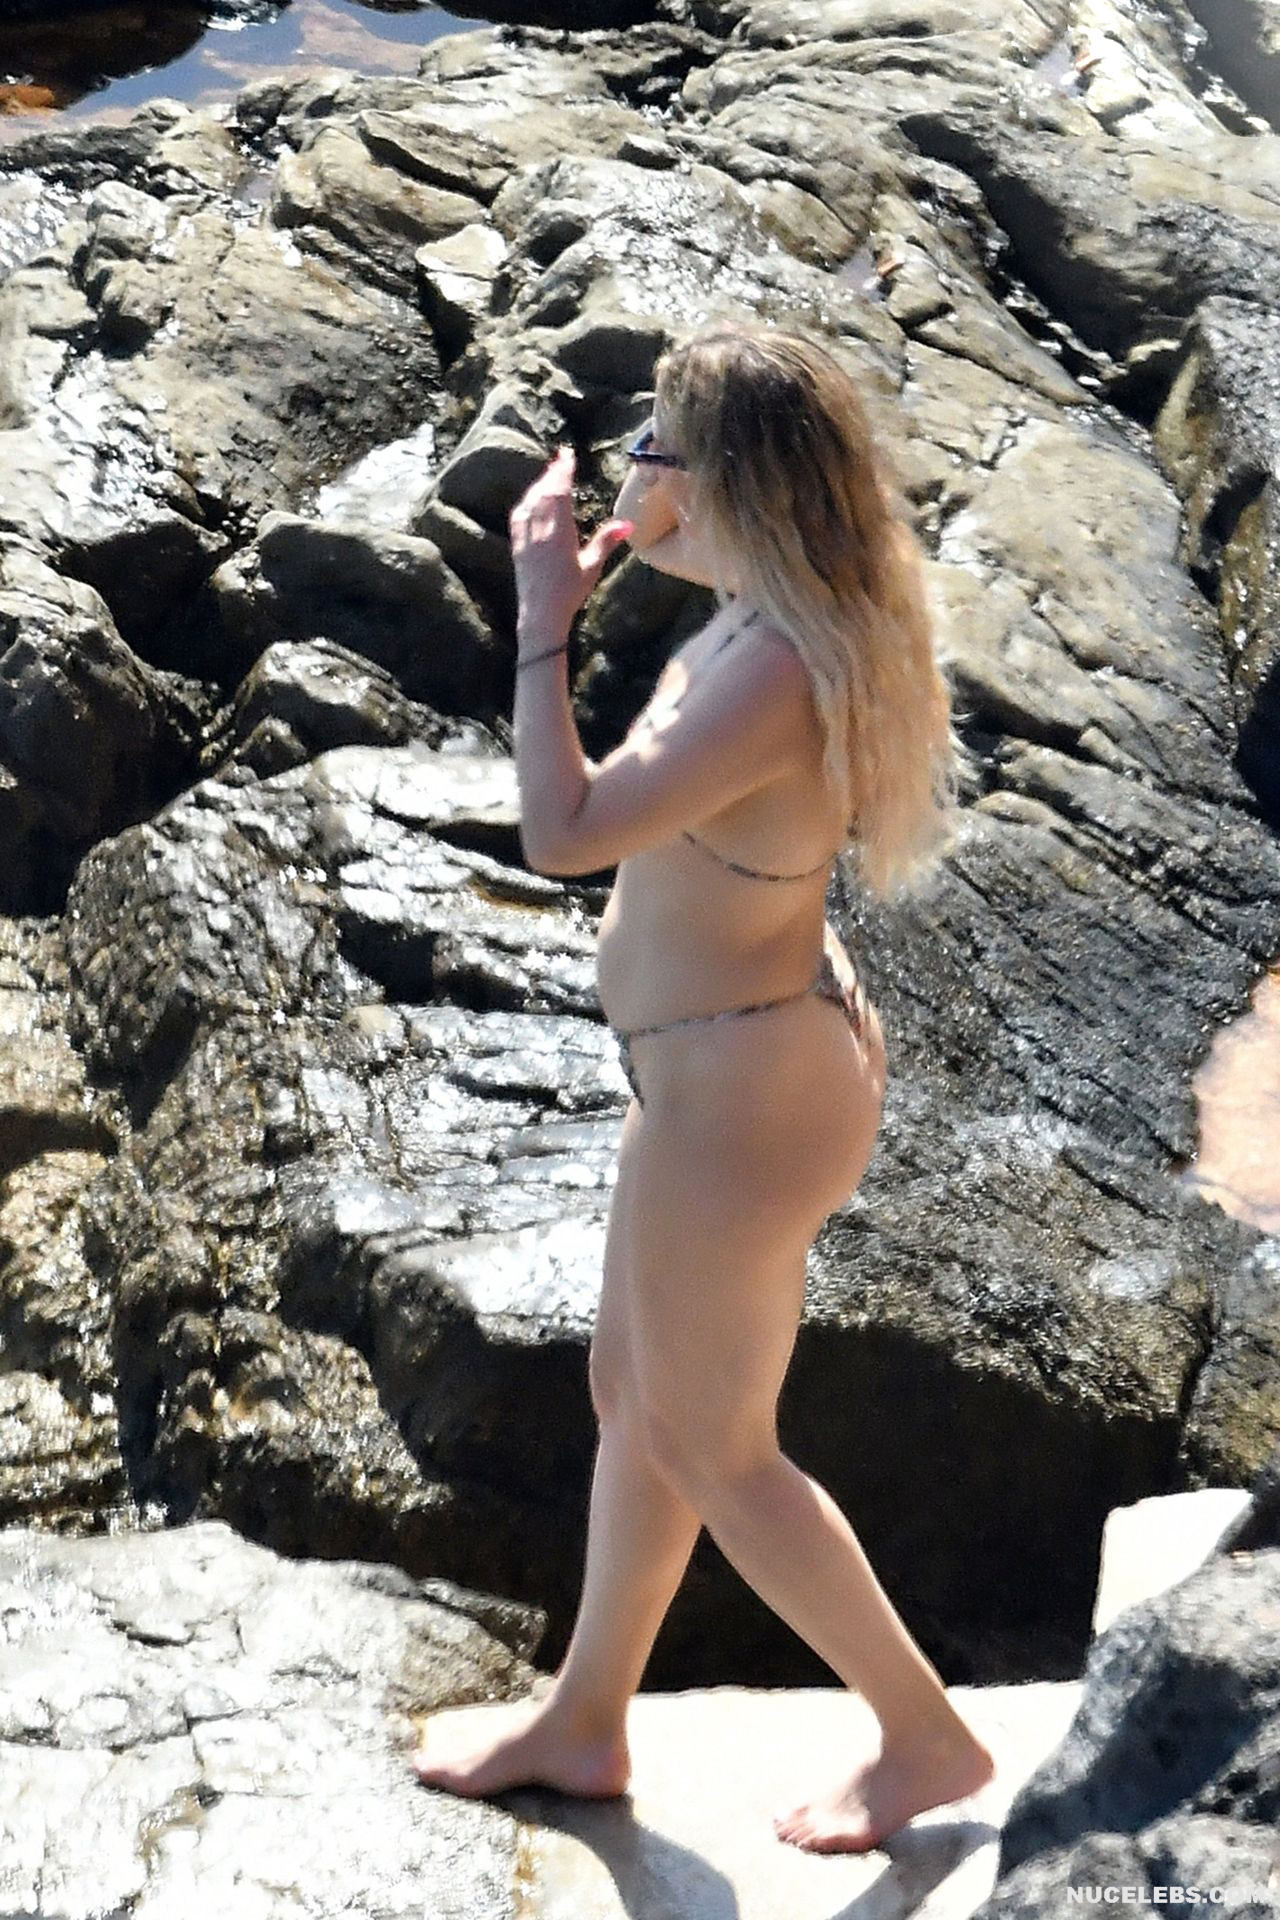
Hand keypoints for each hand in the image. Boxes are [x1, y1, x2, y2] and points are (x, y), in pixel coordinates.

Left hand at [509, 446, 632, 648]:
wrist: (541, 614)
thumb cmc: (569, 593)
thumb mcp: (591, 566)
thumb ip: (606, 541)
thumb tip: (628, 523)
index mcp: (559, 532)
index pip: (559, 492)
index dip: (563, 471)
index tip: (568, 454)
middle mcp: (539, 530)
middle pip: (544, 492)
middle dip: (553, 473)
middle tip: (561, 457)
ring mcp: (525, 537)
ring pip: (531, 502)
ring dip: (540, 485)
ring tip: (549, 474)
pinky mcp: (517, 546)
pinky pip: (520, 515)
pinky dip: (527, 501)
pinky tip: (530, 500)